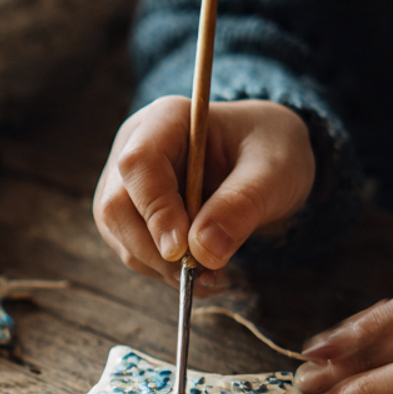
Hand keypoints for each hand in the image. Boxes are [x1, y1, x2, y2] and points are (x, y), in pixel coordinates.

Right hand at [93, 97, 315, 284]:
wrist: (266, 162)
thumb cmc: (270, 152)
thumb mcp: (275, 171)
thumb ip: (241, 205)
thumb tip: (204, 251)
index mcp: (167, 118)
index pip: (139, 164)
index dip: (155, 210)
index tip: (182, 251)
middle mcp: (134, 146)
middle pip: (117, 205)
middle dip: (156, 249)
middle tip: (203, 273)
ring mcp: (127, 182)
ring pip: (120, 234)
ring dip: (162, 266)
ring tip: (212, 275)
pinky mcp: (131, 214)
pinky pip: (133, 250)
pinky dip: (164, 270)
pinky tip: (202, 271)